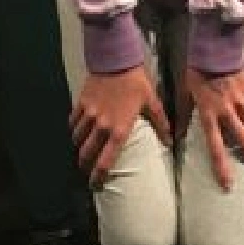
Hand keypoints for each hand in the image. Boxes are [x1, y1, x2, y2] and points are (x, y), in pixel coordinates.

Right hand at [70, 67, 171, 187]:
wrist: (116, 59)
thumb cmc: (136, 82)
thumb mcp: (152, 102)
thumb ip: (160, 123)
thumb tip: (170, 142)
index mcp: (119, 129)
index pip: (106, 160)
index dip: (99, 175)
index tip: (96, 185)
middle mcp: (101, 126)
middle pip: (87, 153)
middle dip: (84, 165)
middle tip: (86, 171)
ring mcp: (89, 115)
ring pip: (77, 139)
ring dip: (79, 147)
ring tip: (82, 151)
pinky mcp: (81, 103)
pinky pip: (73, 122)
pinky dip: (74, 129)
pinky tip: (76, 131)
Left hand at [179, 67, 243, 189]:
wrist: (211, 48)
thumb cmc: (195, 72)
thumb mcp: (184, 94)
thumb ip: (182, 115)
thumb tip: (174, 136)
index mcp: (209, 115)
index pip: (216, 147)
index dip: (222, 167)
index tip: (228, 184)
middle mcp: (227, 112)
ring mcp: (241, 100)